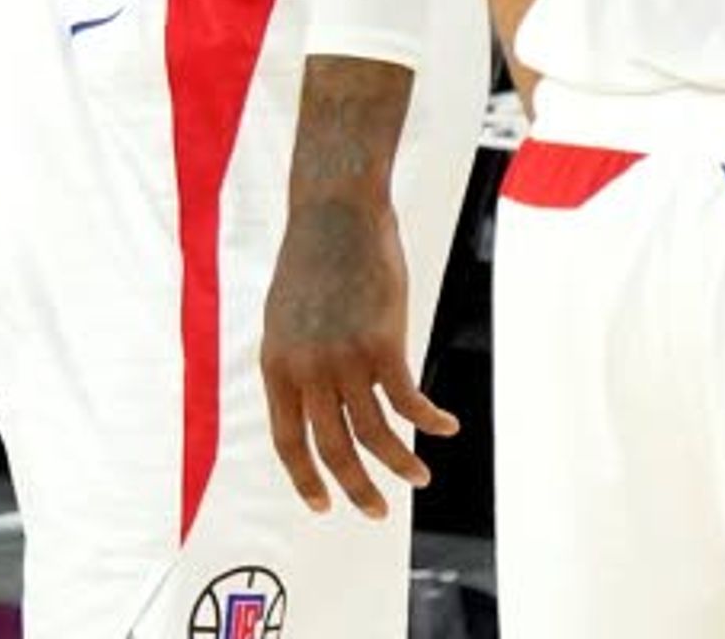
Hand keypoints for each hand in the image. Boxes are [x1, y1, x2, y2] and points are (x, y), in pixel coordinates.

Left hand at [259, 189, 453, 518]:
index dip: (306, 479)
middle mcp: (307, 368)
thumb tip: (314, 399)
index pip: (288, 440)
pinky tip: (446, 427)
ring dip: (400, 463)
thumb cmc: (313, 260)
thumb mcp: (285, 317)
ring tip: (419, 478)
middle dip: (357, 488)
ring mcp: (344, 357)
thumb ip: (296, 361)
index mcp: (278, 364)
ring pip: (376, 433)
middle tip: (377, 513)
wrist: (335, 212)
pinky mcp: (382, 343)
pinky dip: (430, 421)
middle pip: (333, 447)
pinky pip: (409, 400)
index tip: (323, 506)